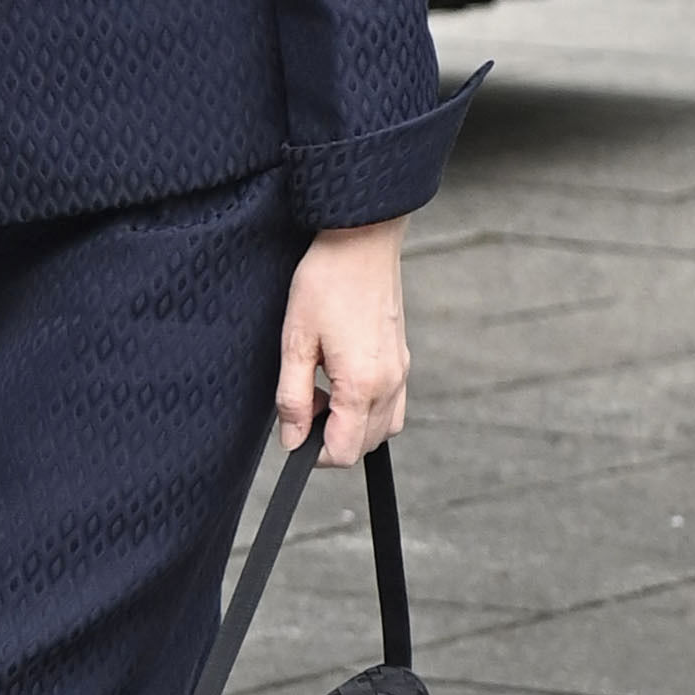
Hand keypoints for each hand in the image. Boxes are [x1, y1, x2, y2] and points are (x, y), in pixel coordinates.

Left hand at [277, 219, 409, 465]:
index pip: (346, 451)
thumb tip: (292, 439)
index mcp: (363, 384)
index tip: (295, 433)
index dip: (315, 454)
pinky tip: (342, 379)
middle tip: (304, 404)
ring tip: (322, 390)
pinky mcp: (402, 358)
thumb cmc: (325, 282)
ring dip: (352, 425)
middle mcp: (390, 383)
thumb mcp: (295, 341)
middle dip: (333, 438)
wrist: (361, 241)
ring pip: (383, 427)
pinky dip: (368, 407)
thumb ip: (292, 397)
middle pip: (366, 445)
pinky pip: (392, 403)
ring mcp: (401, 371)